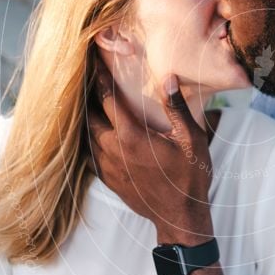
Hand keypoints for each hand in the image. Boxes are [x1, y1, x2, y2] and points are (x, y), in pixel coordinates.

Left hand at [87, 55, 214, 245]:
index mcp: (131, 136)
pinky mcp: (107, 178)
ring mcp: (107, 165)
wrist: (180, 217)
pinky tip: (94, 129)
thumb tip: (169, 78)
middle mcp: (112, 149)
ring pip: (87, 133)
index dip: (98, 75)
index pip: (106, 97)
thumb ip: (177, 109)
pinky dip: (89, 136)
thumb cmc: (190, 178)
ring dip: (87, 115)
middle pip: (89, 113)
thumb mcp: (192, 140)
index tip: (90, 57)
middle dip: (86, 92)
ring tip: (86, 97)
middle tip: (83, 72)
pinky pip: (90, 151)